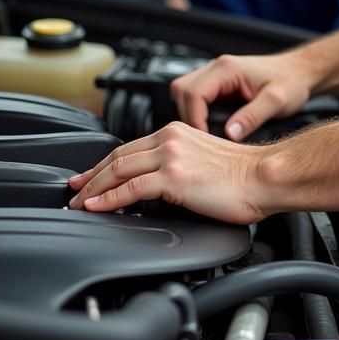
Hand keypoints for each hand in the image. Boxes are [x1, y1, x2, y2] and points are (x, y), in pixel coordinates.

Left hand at [67, 121, 267, 223]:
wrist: (265, 176)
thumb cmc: (244, 175)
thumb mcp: (203, 161)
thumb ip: (178, 166)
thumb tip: (158, 187)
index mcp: (178, 132)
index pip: (130, 147)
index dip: (104, 164)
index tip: (88, 178)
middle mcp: (171, 138)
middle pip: (118, 156)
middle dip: (91, 176)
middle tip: (73, 191)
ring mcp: (171, 155)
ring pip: (118, 170)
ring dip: (93, 189)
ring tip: (78, 203)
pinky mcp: (174, 176)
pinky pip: (131, 188)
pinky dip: (108, 199)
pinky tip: (96, 207)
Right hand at [170, 52, 312, 141]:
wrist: (300, 72)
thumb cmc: (291, 81)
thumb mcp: (277, 101)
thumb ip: (253, 117)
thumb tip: (229, 134)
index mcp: (227, 68)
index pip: (193, 92)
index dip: (193, 118)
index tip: (204, 140)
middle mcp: (218, 68)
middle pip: (181, 90)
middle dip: (187, 116)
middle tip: (203, 138)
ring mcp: (216, 76)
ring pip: (185, 94)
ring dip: (191, 115)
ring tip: (207, 135)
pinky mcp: (219, 86)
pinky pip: (197, 99)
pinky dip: (199, 114)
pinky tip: (213, 128)